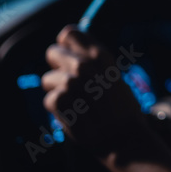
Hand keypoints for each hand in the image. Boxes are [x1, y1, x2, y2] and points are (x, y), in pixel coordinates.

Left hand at [41, 25, 153, 159]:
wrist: (122, 137)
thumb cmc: (122, 109)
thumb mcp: (115, 76)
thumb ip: (94, 62)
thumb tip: (73, 51)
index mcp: (100, 55)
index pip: (69, 33)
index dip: (66, 45)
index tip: (69, 54)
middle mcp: (83, 65)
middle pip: (53, 52)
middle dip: (58, 67)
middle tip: (71, 83)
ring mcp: (69, 82)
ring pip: (48, 79)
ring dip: (58, 91)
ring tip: (77, 104)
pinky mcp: (59, 100)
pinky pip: (49, 99)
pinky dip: (58, 110)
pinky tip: (74, 114)